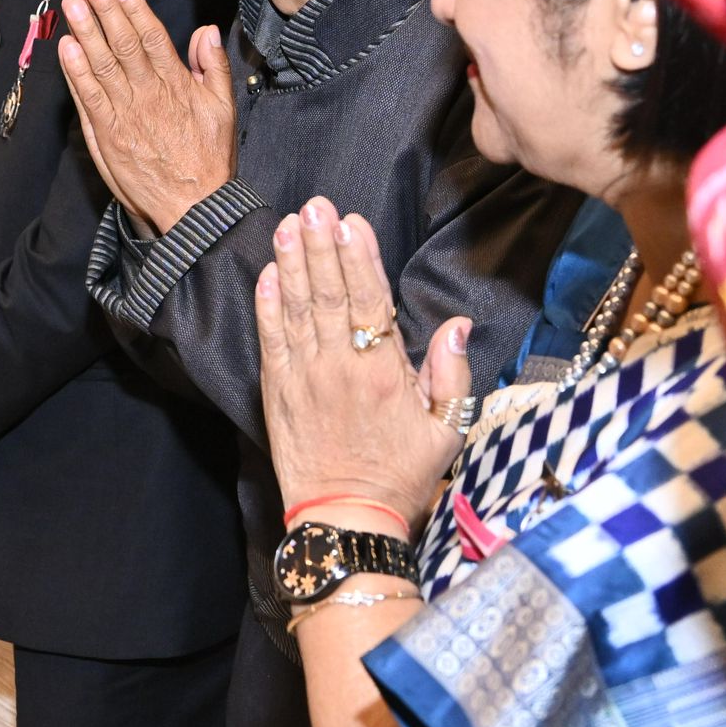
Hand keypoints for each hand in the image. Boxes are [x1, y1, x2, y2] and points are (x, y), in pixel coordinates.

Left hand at [58, 0, 235, 236]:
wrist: (194, 206)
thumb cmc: (209, 159)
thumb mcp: (224, 109)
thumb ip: (213, 67)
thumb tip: (206, 31)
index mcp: (178, 84)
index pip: (152, 36)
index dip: (132, 8)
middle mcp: (149, 94)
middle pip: (124, 43)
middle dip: (104, 10)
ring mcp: (126, 114)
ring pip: (103, 65)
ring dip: (85, 31)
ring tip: (72, 4)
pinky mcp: (108, 135)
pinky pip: (89, 97)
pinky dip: (76, 72)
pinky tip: (66, 48)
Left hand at [256, 198, 469, 533]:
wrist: (347, 521)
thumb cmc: (402, 477)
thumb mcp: (447, 432)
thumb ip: (452, 375)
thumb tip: (458, 326)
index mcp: (384, 374)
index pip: (370, 302)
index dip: (359, 258)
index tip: (352, 221)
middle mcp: (341, 368)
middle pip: (329, 294)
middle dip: (320, 246)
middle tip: (314, 205)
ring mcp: (304, 378)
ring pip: (297, 309)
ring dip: (292, 264)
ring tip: (288, 225)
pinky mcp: (278, 393)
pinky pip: (271, 340)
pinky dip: (267, 306)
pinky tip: (267, 275)